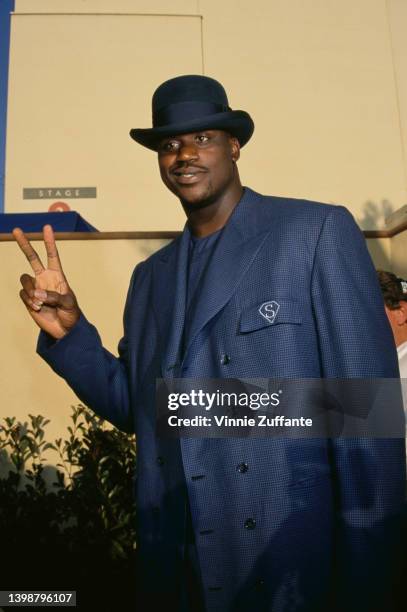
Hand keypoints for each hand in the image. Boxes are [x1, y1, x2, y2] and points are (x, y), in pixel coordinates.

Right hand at [13, 224, 80, 338]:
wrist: (64, 329)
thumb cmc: (71, 314)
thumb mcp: (68, 303)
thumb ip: (54, 297)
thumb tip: (37, 294)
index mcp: (57, 275)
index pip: (52, 255)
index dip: (49, 241)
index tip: (47, 227)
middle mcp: (44, 278)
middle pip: (32, 257)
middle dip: (24, 244)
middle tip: (17, 230)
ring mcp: (35, 288)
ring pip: (25, 279)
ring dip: (31, 291)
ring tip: (41, 303)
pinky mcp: (28, 299)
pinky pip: (23, 294)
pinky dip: (29, 300)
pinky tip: (38, 308)